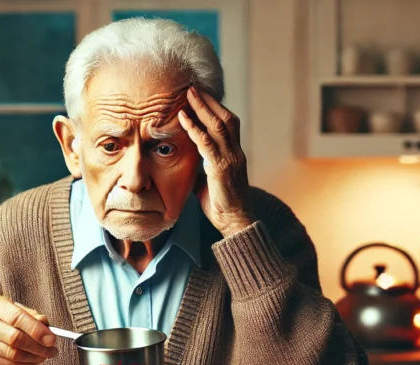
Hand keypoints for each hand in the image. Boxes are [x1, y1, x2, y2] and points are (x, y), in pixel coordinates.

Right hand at [0, 296, 57, 364]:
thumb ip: (34, 317)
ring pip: (12, 354)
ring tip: (44, 356)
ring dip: (33, 358)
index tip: (52, 339)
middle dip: (38, 347)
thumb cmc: (8, 318)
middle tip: (52, 351)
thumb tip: (47, 329)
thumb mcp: (20, 310)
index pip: (17, 317)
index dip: (36, 330)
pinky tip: (33, 362)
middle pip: (14, 338)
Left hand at [178, 87, 252, 237]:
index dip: (215, 108)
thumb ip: (199, 168)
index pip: (228, 123)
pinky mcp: (222, 168)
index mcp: (234, 154)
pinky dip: (194, 128)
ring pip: (219, 125)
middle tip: (193, 86)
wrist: (236, 222)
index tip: (201, 95)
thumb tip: (184, 160)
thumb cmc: (221, 205)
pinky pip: (207, 143)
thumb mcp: (206, 182)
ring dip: (202, 107)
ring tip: (189, 94)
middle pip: (226, 117)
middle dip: (209, 101)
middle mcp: (235, 152)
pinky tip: (183, 118)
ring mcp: (231, 159)